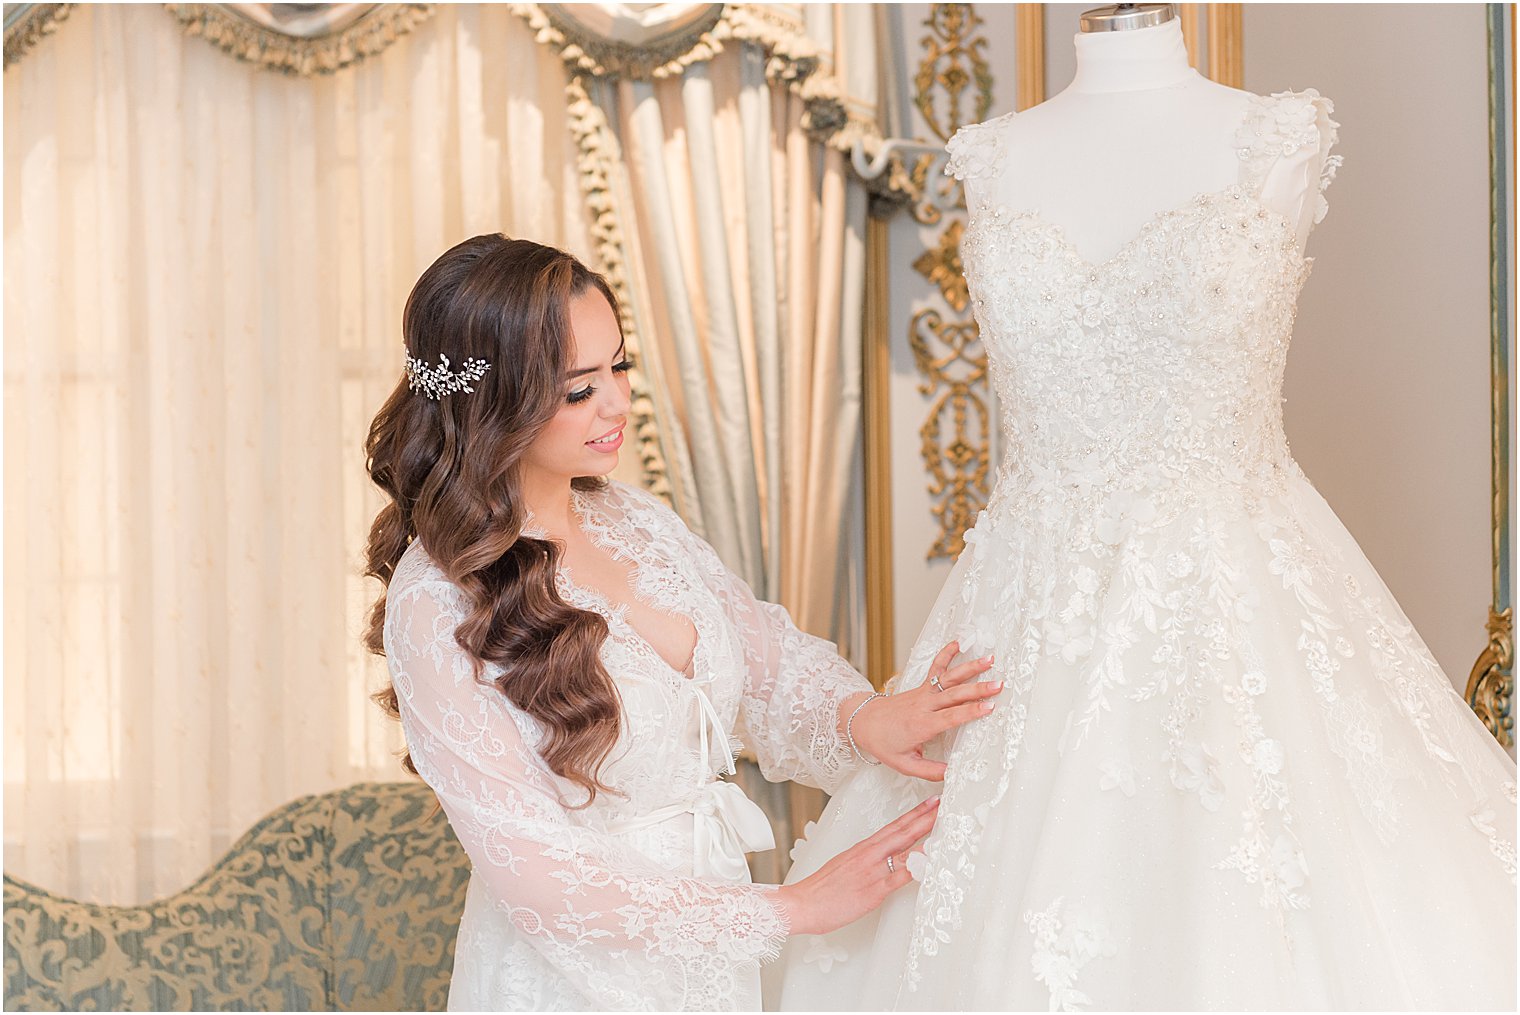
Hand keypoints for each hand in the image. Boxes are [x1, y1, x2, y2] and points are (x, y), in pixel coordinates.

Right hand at [773, 796, 939, 935]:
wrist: (803, 904)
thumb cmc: (822, 889)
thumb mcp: (845, 865)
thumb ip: (865, 860)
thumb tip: (882, 859)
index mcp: (863, 848)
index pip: (894, 826)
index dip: (914, 814)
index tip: (930, 803)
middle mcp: (870, 854)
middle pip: (903, 831)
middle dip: (925, 816)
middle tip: (944, 802)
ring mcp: (873, 871)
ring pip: (905, 849)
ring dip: (926, 837)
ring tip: (945, 826)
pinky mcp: (874, 890)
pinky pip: (899, 877)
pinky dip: (916, 867)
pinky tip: (929, 861)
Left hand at [846, 641, 998, 780]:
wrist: (864, 721)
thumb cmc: (884, 743)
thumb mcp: (904, 764)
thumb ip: (929, 770)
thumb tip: (951, 775)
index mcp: (922, 725)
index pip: (950, 717)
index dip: (970, 711)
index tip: (989, 707)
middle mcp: (924, 706)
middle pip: (955, 695)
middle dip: (978, 689)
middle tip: (999, 685)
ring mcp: (923, 693)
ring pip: (949, 678)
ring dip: (970, 668)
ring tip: (989, 659)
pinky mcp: (922, 686)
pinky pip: (935, 668)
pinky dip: (945, 654)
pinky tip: (957, 643)